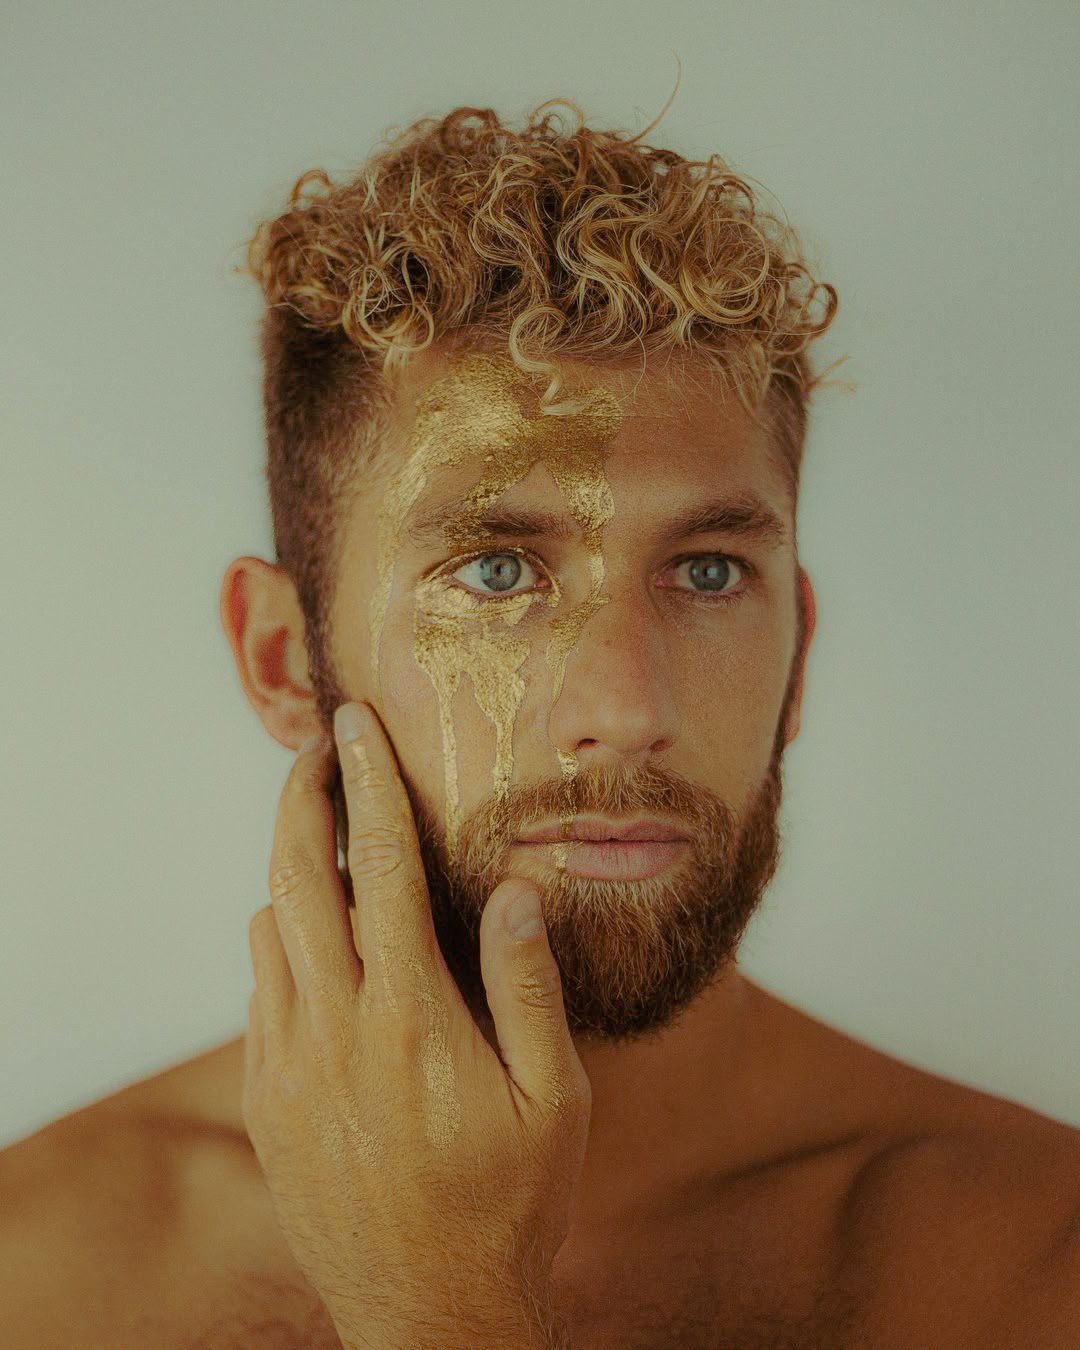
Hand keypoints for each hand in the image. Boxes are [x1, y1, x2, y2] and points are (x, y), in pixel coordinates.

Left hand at [243, 700, 590, 1349]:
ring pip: (267, 930)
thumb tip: (516, 892)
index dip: (367, 784)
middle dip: (299, 800)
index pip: (379, 868)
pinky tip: (317, 947)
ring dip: (289, 874)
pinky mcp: (267, 1100)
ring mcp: (289, 1065)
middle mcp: (335, 1029)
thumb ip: (530, 986)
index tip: (353, 727)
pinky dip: (280, 943)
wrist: (429, 1312)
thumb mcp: (555, 1099)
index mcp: (412, 1016)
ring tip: (324, 845)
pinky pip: (259, 991)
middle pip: (295, 879)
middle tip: (312, 752)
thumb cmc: (507, 1205)